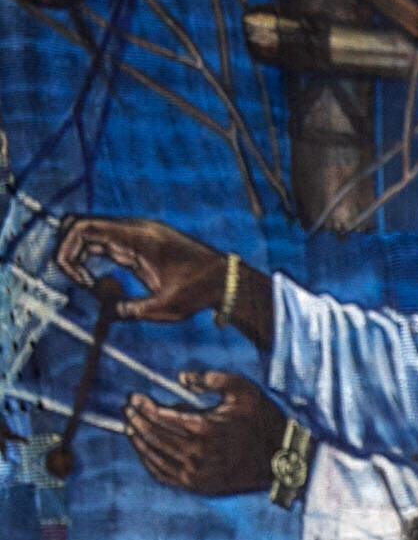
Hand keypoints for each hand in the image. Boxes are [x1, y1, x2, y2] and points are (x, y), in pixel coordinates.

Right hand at [56, 217, 227, 322]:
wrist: (226, 281)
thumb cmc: (202, 292)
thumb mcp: (170, 308)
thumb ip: (136, 311)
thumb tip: (109, 313)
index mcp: (138, 236)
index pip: (82, 228)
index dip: (70, 253)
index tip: (84, 283)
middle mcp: (133, 229)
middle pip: (78, 227)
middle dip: (68, 253)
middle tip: (81, 283)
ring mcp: (134, 234)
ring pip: (88, 234)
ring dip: (78, 256)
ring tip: (89, 285)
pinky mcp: (136, 244)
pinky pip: (102, 244)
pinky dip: (91, 259)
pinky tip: (99, 284)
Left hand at [123, 373, 285, 496]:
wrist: (283, 461)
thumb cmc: (263, 422)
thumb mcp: (244, 391)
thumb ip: (212, 378)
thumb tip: (181, 379)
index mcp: (205, 429)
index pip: (160, 417)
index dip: (143, 406)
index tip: (134, 397)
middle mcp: (197, 454)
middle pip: (153, 435)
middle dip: (136, 420)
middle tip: (128, 409)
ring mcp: (196, 473)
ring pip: (154, 455)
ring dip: (138, 439)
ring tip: (130, 427)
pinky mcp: (198, 486)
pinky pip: (162, 474)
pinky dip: (148, 461)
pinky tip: (143, 449)